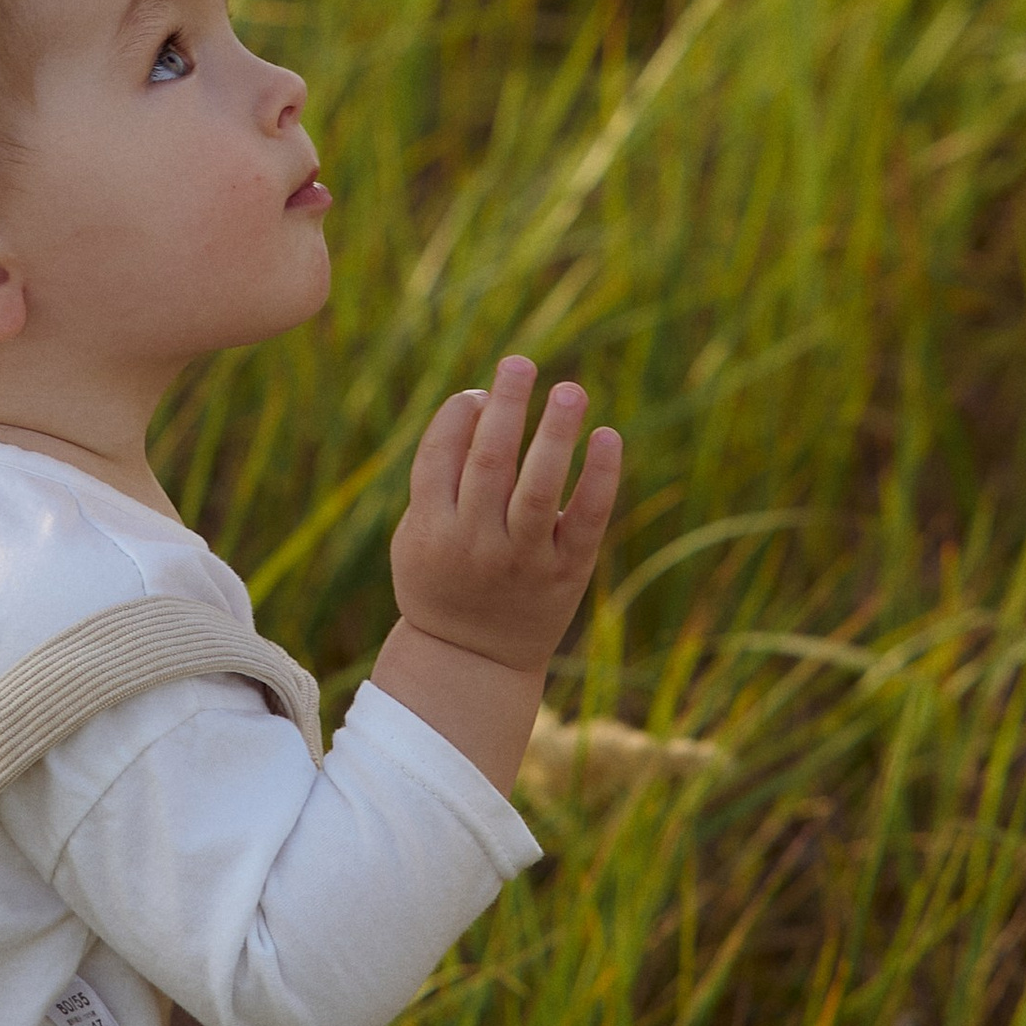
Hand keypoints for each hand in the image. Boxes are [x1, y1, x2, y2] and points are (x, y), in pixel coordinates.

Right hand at [373, 360, 621, 791]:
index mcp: (430, 529)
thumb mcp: (417, 533)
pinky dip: (599, 478)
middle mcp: (475, 543)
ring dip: (555, 434)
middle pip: (489, 463)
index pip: (441, 455)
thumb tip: (482, 400)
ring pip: (538, 488)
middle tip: (520, 363)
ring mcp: (521, 560)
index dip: (460, 415)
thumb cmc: (442, 579)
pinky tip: (607, 437)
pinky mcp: (564, 573)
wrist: (471, 662)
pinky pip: (584, 520)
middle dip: (505, 408)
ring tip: (570, 389)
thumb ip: (439, 475)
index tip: (479, 394)